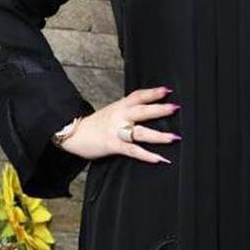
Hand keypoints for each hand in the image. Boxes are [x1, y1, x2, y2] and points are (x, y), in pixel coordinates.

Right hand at [59, 85, 179, 164]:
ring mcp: (116, 131)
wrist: (74, 134)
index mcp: (120, 106)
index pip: (138, 95)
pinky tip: (159, 158)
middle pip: (142, 111)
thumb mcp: (112, 112)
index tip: (167, 90)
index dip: (153, 92)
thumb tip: (146, 111)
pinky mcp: (113, 145)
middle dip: (160, 109)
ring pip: (141, 132)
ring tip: (174, 137)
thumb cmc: (96, 124)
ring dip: (158, 135)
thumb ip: (128, 111)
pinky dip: (147, 155)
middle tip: (176, 108)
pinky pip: (133, 150)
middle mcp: (120, 116)